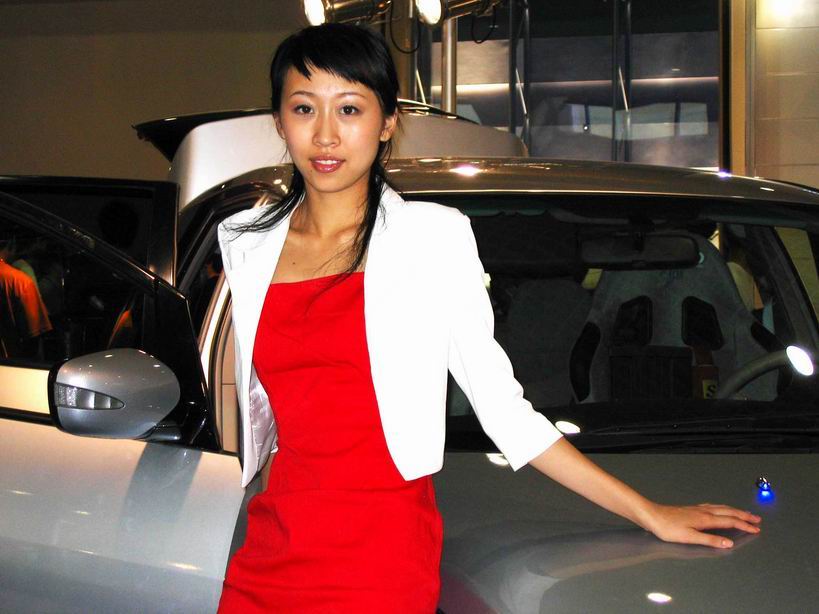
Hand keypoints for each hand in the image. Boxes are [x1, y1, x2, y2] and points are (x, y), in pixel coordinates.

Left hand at [642, 502, 761, 548]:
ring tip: (744, 513)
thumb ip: (710, 540)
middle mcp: (703, 511)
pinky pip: (713, 506)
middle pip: (729, 512)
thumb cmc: (667, 527)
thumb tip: (728, 543)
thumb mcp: (690, 537)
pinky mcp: (692, 509)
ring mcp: (698, 509)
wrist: (652, 515)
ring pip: (721, 508)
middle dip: (744, 515)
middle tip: (757, 519)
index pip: (730, 521)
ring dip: (735, 510)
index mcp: (705, 519)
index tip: (756, 529)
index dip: (744, 525)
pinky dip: (722, 508)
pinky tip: (720, 509)